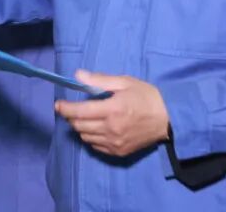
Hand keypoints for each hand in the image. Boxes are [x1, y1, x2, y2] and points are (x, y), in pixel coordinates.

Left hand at [55, 70, 169, 156]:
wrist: (167, 120)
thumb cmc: (146, 97)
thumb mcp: (125, 82)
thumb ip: (100, 80)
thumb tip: (77, 75)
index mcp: (112, 109)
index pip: (80, 111)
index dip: (65, 108)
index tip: (58, 104)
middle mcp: (110, 128)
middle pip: (79, 125)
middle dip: (71, 117)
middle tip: (72, 109)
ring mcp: (113, 142)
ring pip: (85, 137)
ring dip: (80, 127)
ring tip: (86, 117)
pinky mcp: (118, 151)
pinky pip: (95, 146)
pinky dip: (91, 137)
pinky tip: (97, 128)